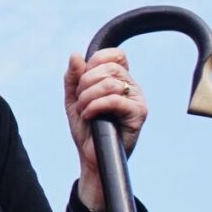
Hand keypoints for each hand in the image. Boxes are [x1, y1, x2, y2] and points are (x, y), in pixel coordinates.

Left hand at [63, 48, 147, 211]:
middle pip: (108, 68)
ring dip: (88, 97)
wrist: (91, 156)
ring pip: (110, 83)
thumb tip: (75, 55)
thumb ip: (73, 77)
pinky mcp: (138, 114)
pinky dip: (95, 106)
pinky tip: (89, 116)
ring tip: (83, 111)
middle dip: (85, 83)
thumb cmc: (86, 128)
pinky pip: (115, 100)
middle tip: (80, 102)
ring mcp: (137, 99)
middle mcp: (131, 86)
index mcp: (118, 79)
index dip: (96, 61)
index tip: (83, 80)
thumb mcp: (73, 99)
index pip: (115, 55)